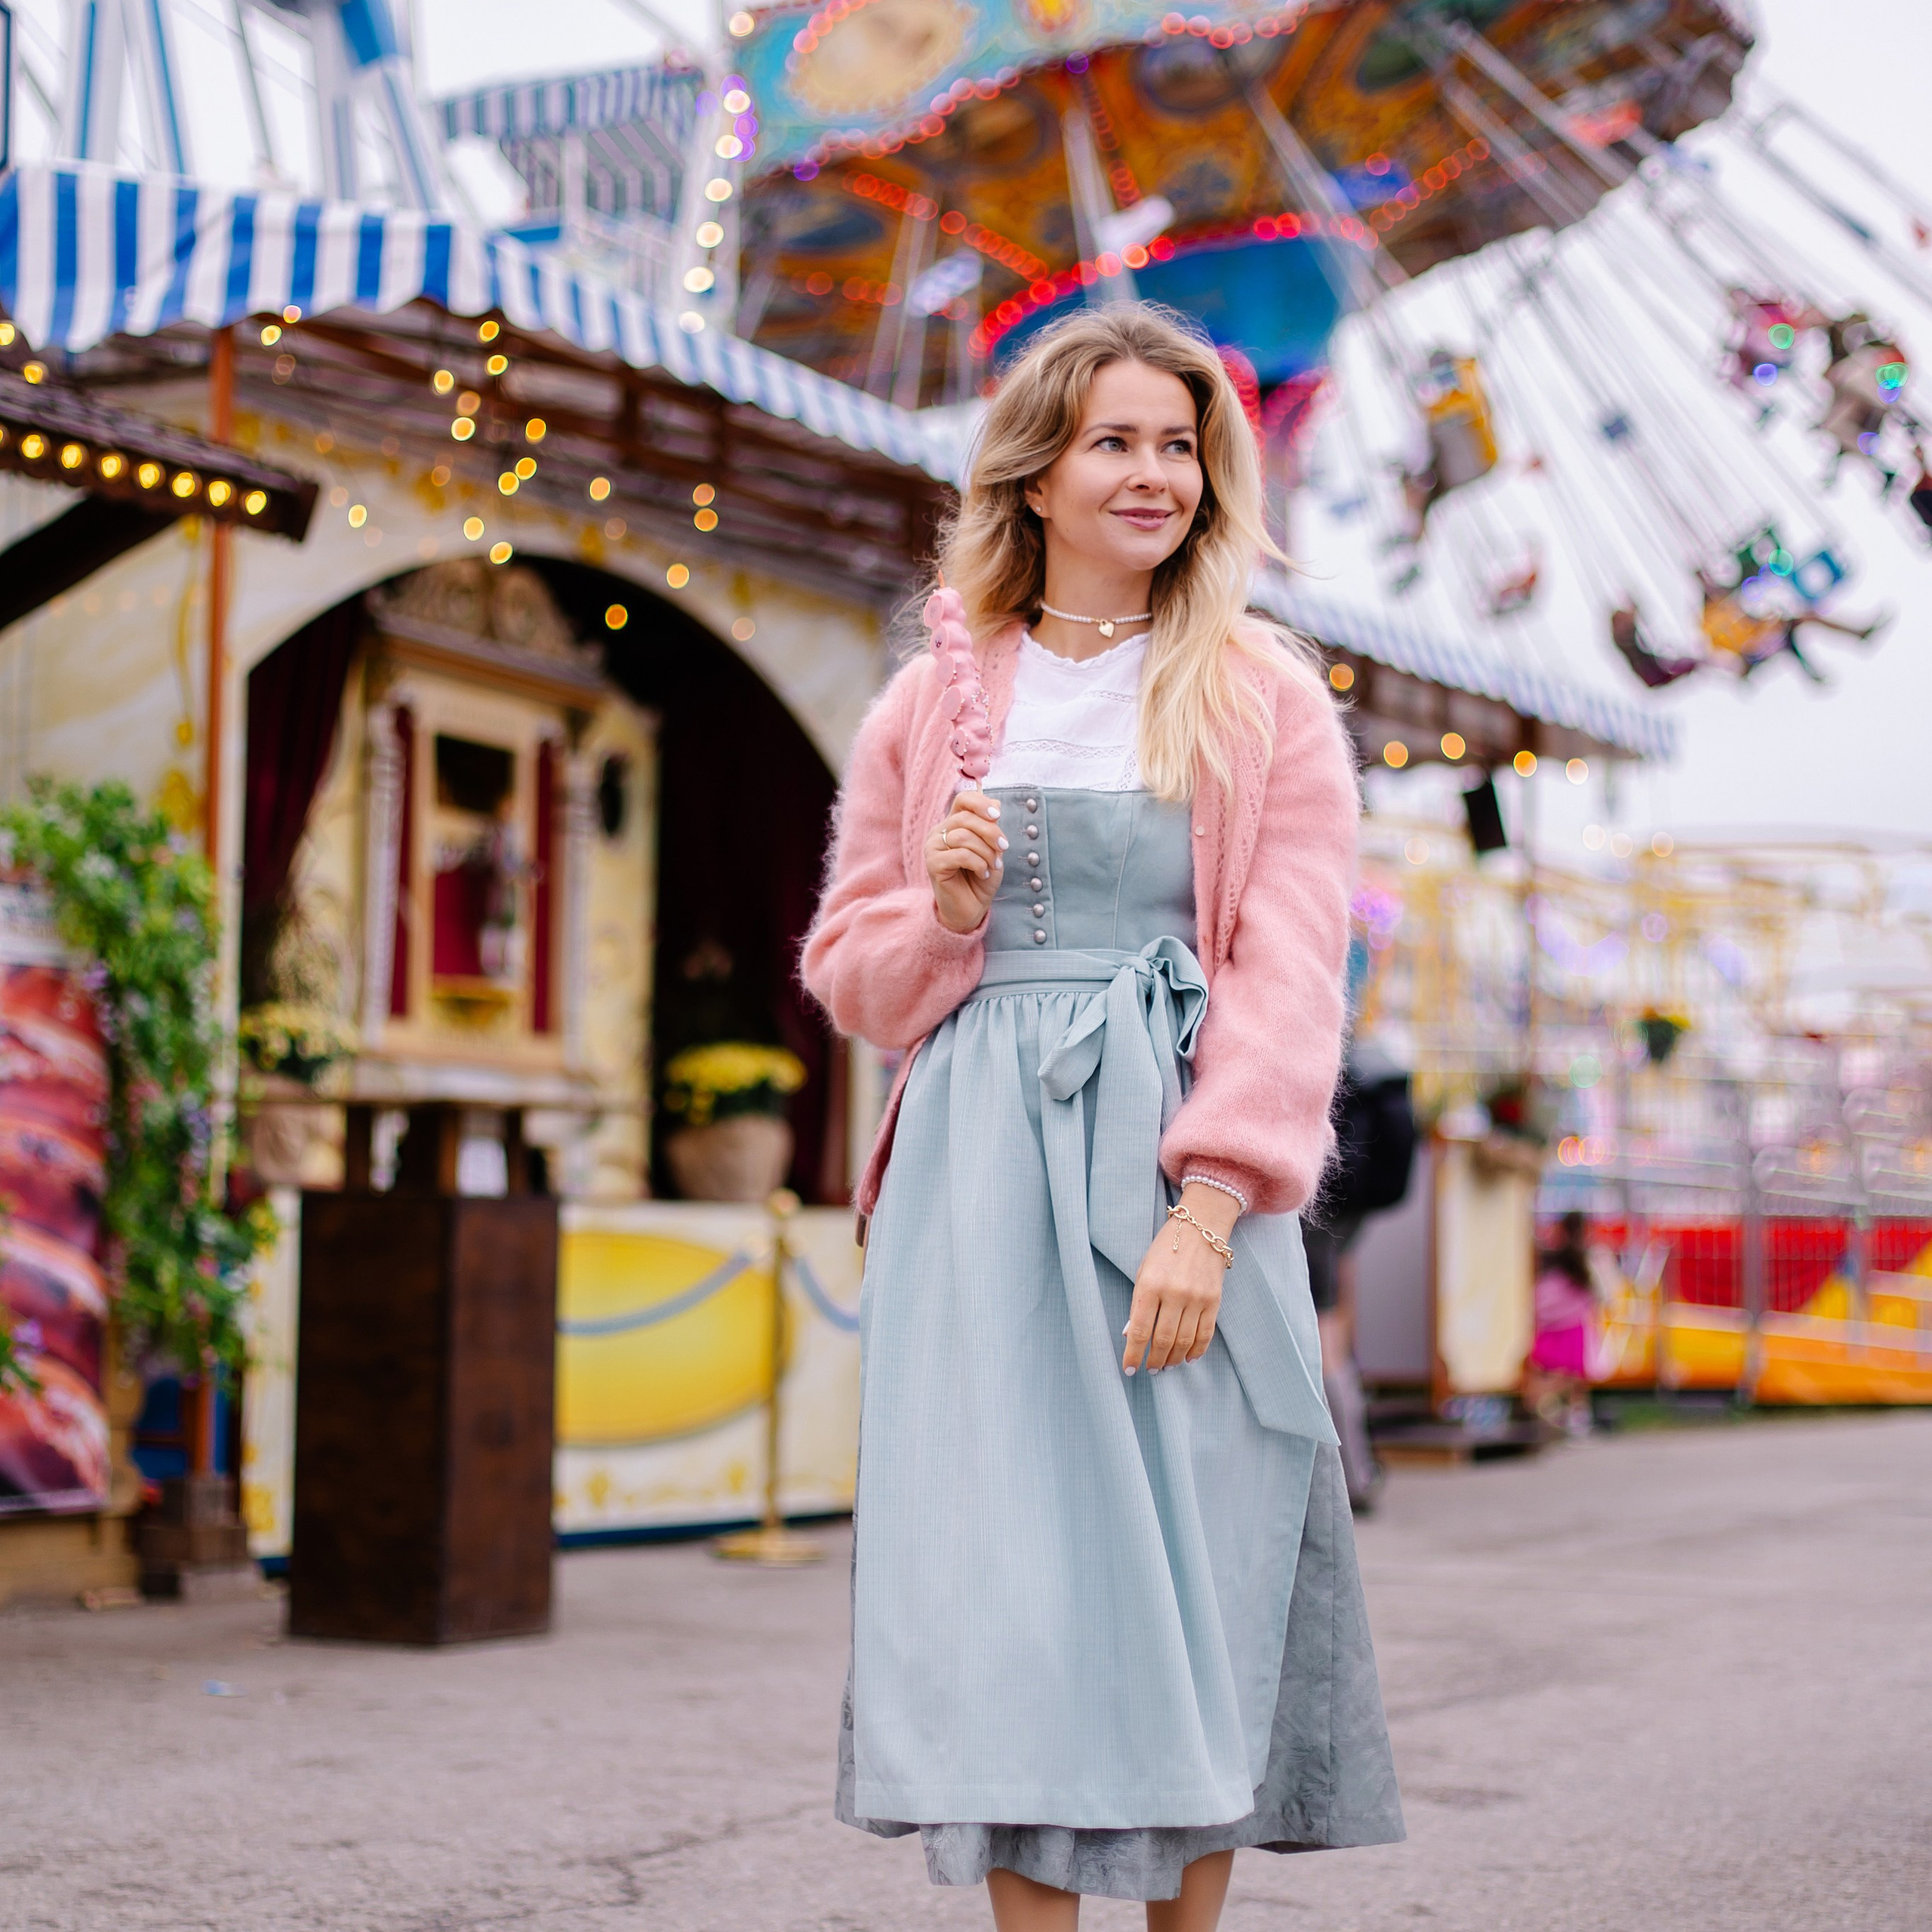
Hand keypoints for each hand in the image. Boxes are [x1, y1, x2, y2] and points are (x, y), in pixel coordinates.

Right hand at [926, 790, 1005, 933]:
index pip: (963, 799)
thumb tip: (995, 802)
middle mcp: (939, 832)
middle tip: (1003, 847)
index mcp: (952, 824)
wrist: (971, 908)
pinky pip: (960, 855)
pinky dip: (978, 863)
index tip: (997, 816)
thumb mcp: (992, 849)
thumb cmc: (980, 878)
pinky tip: (982, 873)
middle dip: (990, 832)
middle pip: (965, 818)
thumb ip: (990, 827)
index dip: (981, 803)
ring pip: (963, 836)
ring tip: (992, 865)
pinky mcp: (933, 864)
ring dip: (985, 851)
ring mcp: (933, 848)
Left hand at [1122, 1184, 1235, 1374]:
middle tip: (1149, 1370)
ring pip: (1184, 1341)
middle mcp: (1174, 1293)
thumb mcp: (1144, 1270)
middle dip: (1154, 1361)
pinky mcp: (1214, 1300)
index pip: (1139, 1330)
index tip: (1129, 1369)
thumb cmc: (1166, 1248)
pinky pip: (1205, 1333)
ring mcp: (1196, 1298)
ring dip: (1173, 1359)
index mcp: (1150, 1285)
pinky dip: (1197, 1350)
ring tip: (1166, 1366)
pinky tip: (1188, 1358)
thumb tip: (1131, 1334)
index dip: (1133, 1354)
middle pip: (1162, 1340)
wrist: (1201, 1227)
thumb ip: (1138, 1302)